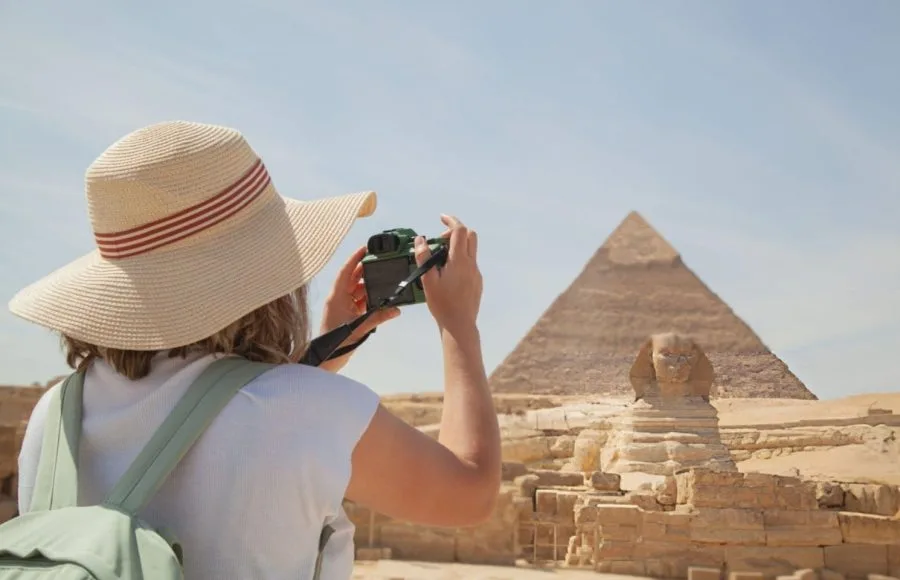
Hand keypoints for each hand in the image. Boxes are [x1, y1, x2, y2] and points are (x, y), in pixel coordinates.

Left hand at [316, 245, 400, 372]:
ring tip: (383, 281)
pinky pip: (359, 301)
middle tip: (379, 262)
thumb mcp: (359, 328)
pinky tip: (379, 298)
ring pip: (357, 290)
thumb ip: (378, 317)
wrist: (325, 359)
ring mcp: (342, 306)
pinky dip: (368, 298)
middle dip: (365, 270)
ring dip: (369, 286)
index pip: (345, 271)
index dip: (354, 259)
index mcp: (336, 296)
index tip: (365, 249)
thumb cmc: (335, 342)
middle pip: (352, 278)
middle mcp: (338, 298)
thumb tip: (395, 310)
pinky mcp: (346, 314)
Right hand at [414, 214, 482, 334]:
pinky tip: (448, 274)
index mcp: (459, 261)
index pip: (459, 230)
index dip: (451, 221)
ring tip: (441, 259)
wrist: (460, 325)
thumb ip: (424, 257)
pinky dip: (461, 259)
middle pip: (470, 235)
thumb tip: (420, 240)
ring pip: (471, 250)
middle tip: (440, 240)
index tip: (441, 218)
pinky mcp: (477, 282)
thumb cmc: (442, 304)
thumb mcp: (428, 280)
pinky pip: (471, 263)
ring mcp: (476, 273)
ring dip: (458, 246)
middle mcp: (471, 264)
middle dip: (456, 231)